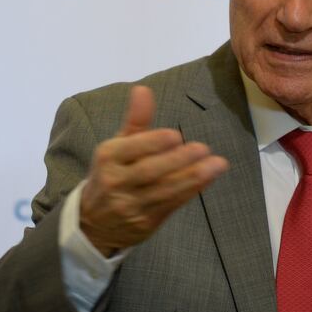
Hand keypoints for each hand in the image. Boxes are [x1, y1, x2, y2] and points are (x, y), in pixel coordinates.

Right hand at [79, 85, 228, 256]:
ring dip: (193, 177)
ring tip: (217, 164)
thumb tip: (143, 89)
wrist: (93, 223)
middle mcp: (116, 181)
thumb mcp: (117, 146)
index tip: (175, 136)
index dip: (153, 143)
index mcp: (108, 157)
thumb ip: (136, 121)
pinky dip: (191, 190)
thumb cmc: (112, 173)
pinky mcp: (146, 222)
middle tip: (203, 148)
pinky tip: (208, 178)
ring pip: (164, 190)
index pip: (131, 149)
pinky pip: (172, 204)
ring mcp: (131, 205)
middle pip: (149, 171)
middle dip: (177, 161)